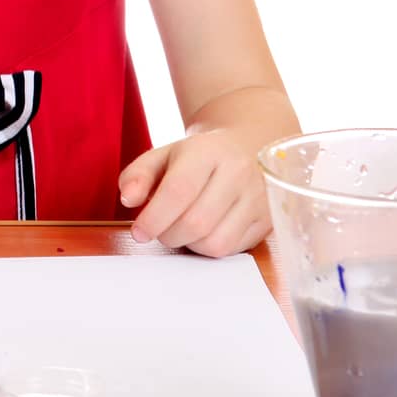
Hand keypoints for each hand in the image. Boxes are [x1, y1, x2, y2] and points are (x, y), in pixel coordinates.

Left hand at [118, 126, 271, 257]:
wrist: (247, 146)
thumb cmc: (199, 156)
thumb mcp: (164, 155)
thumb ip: (138, 174)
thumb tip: (128, 199)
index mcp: (208, 150)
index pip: (179, 190)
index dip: (154, 217)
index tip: (139, 232)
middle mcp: (238, 172)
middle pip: (196, 222)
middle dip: (168, 234)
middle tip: (159, 229)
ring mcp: (257, 198)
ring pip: (215, 242)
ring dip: (189, 244)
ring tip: (182, 228)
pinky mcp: (267, 221)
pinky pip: (232, 250)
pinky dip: (210, 248)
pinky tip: (204, 232)